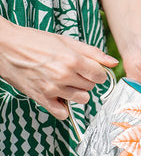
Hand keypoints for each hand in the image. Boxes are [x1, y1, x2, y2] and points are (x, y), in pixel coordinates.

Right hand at [0, 18, 118, 118]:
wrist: (5, 46)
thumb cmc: (36, 41)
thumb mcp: (67, 41)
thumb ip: (93, 53)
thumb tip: (114, 63)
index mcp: (73, 59)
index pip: (101, 76)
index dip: (97, 73)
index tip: (90, 70)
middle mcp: (64, 76)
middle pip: (91, 88)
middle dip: (85, 81)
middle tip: (72, 72)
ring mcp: (53, 89)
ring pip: (82, 100)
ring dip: (77, 93)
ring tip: (65, 83)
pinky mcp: (42, 99)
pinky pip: (63, 114)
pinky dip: (63, 107)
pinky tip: (58, 96)